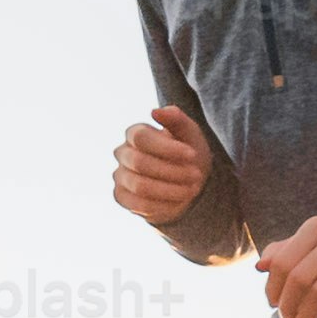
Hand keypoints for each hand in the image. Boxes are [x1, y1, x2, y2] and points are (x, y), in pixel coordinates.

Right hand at [110, 102, 214, 222]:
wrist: (187, 180)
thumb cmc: (187, 151)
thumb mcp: (188, 132)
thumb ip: (175, 119)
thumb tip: (155, 111)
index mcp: (134, 133)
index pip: (141, 138)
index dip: (167, 147)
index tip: (192, 154)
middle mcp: (122, 153)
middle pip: (140, 163)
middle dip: (172, 171)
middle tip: (196, 176)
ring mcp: (120, 176)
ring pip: (140, 186)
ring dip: (170, 189)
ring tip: (192, 189)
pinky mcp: (122, 197)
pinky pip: (140, 205)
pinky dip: (164, 205)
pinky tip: (181, 201)